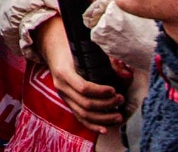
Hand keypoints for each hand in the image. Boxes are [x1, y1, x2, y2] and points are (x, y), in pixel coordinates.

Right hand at [33, 17, 122, 132]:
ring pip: (83, 114)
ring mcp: (63, 96)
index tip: (114, 90)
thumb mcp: (83, 50)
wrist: (53, 49)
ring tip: (118, 115)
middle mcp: (61, 86)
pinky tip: (105, 128)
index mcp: (64, 72)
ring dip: (103, 118)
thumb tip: (124, 72)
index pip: (83, 88)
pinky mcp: (67, 102)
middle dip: (106, 105)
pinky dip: (92, 125)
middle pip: (85, 104)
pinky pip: (79, 117)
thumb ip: (104, 61)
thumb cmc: (71, 48)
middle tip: (120, 100)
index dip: (101, 92)